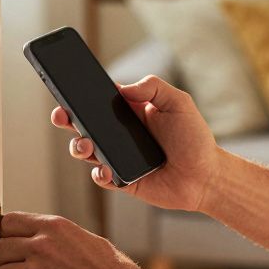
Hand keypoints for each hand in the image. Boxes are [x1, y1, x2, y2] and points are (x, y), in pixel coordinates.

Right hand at [52, 75, 220, 212]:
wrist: (206, 177)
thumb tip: (123, 87)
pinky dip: (99, 173)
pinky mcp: (122, 181)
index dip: (82, 95)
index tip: (68, 88)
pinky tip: (106, 169)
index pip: (100, 100)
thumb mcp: (179, 103)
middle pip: (85, 124)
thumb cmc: (194, 139)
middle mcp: (120, 134)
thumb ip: (153, 87)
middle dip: (67, 118)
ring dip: (79, 146)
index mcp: (131, 112)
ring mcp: (119, 158)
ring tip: (86, 144)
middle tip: (62, 115)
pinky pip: (101, 177)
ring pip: (87, 150)